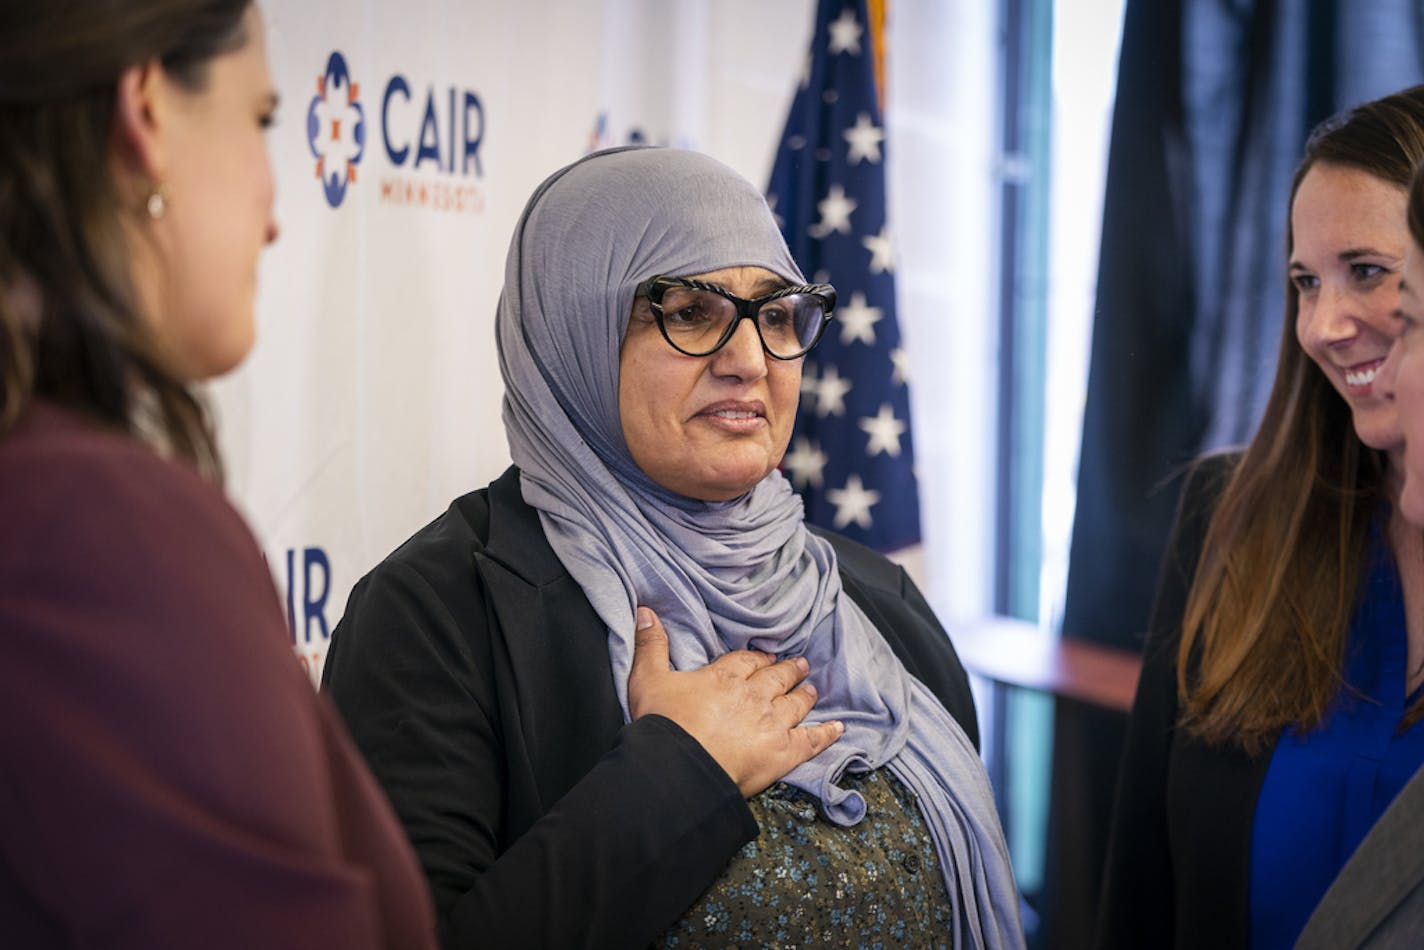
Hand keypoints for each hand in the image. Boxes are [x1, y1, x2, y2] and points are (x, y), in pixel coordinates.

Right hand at [626, 606, 843, 796]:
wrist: (680, 767)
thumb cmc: (662, 725)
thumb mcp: (647, 679)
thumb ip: (650, 645)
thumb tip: (646, 611)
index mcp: (724, 677)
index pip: (746, 662)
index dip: (758, 659)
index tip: (766, 657)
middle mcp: (752, 695)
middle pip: (776, 678)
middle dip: (788, 671)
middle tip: (800, 664)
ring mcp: (771, 723)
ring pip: (795, 704)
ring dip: (804, 695)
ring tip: (812, 689)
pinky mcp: (783, 752)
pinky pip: (811, 740)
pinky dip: (826, 734)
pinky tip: (838, 728)